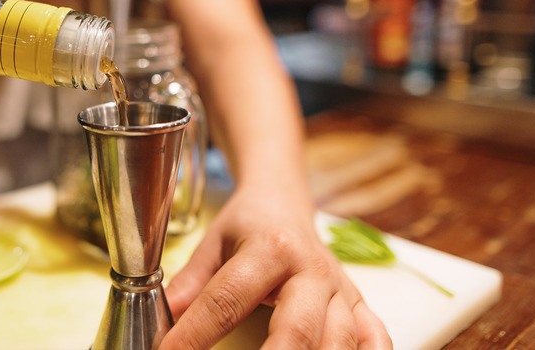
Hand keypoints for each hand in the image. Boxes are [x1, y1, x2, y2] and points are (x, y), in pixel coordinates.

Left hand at [159, 184, 392, 348]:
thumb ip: (188, 285)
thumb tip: (159, 321)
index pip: (226, 299)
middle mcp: (311, 270)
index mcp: (268, 248)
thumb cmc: (247, 224)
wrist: (284, 200)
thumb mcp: (211, 244)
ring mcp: (341, 289)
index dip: (194, 334)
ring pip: (341, 341)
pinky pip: (375, 337)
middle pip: (296, 329)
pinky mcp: (359, 303)